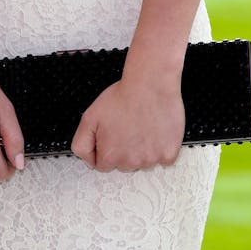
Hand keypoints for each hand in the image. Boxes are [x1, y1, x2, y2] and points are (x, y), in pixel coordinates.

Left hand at [70, 72, 184, 171]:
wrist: (150, 84)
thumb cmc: (123, 97)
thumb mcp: (89, 118)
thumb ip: (81, 144)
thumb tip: (88, 160)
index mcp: (110, 156)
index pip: (103, 165)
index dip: (106, 148)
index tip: (112, 136)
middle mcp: (131, 162)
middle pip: (124, 165)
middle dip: (124, 150)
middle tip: (128, 127)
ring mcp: (151, 159)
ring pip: (144, 162)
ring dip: (143, 149)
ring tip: (143, 126)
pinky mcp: (168, 153)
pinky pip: (164, 159)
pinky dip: (161, 148)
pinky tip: (156, 132)